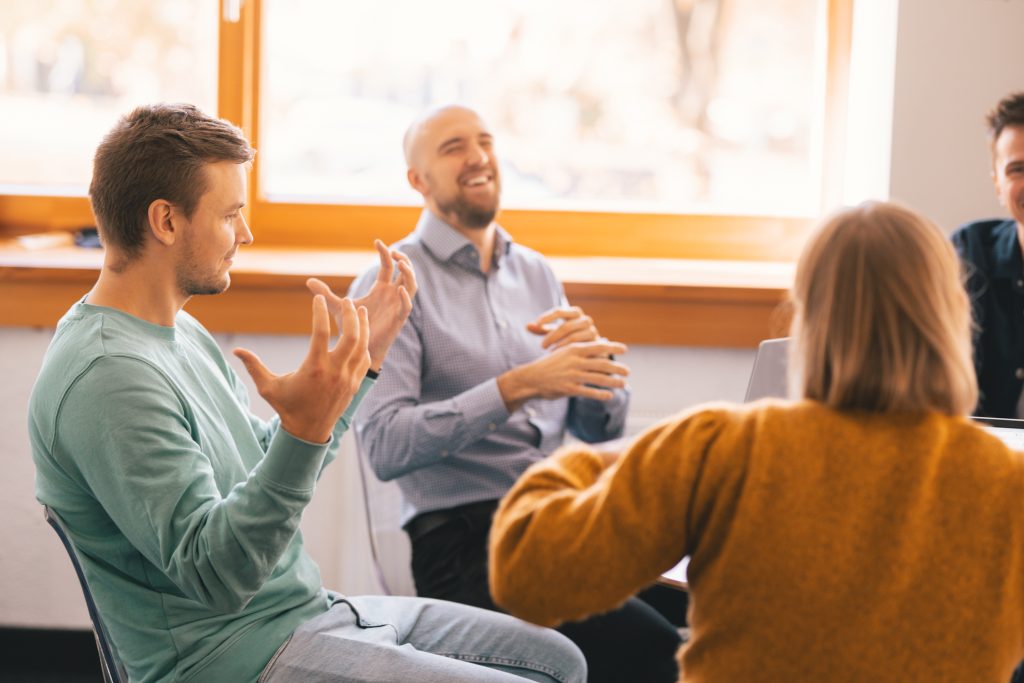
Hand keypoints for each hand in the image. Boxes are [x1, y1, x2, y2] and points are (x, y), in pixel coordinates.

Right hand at [233, 295, 370, 443]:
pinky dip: (363, 345)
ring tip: (360, 310)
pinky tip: (361, 335)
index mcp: (314, 368)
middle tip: (346, 300)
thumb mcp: (268, 387)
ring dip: (363, 326)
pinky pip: (364, 360)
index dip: (320, 312)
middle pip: (350, 336)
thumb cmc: (287, 407)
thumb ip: (254, 366)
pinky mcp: (355, 384)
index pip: (320, 332)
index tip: (318, 298)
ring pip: (362, 346)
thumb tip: (235, 350)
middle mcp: (335, 371)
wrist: (309, 432)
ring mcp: (348, 378)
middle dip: (350, 315)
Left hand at [307, 239, 416, 370]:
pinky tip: (397, 289)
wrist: (357, 349)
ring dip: (409, 274)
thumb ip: (325, 293)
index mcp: (380, 289)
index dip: (385, 253)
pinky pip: (407, 306)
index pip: (388, 266)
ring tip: (401, 265)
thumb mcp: (337, 307)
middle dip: (403, 260)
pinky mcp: (397, 320)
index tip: (376, 241)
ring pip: (411, 286)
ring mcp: (396, 306)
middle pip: (405, 273)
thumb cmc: (351, 327)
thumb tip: (308, 281)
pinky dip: (405, 297)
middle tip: (394, 252)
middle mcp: (391, 295)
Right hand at [497, 340, 628, 411]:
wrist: (530, 378)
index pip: (598, 347)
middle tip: (628, 371)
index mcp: (573, 349)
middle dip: (616, 368)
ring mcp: (572, 375)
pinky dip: (600, 394)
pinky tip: (609, 396)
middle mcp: (574, 361)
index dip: (612, 347)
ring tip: (623, 384)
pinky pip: (588, 392)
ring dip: (613, 382)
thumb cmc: (549, 365)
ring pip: (598, 379)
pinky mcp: (569, 389)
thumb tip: (601, 344)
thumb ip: (581, 350)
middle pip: (601, 364)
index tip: (624, 349)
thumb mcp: (564, 352)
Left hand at [527, 306, 600, 349]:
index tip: (537, 324)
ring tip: (550, 352)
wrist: (590, 349)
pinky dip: (568, 352)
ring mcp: (593, 331)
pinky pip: (581, 347)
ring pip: (574, 337)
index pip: (559, 311)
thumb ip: (542, 329)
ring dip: (559, 345)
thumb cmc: (567, 337)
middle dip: (552, 336)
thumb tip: (527, 326)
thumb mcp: (554, 332)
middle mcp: (585, 320)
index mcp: (574, 313)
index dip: (547, 317)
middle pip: (566, 326)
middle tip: (542, 346)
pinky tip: (560, 357)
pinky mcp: (597, 344)